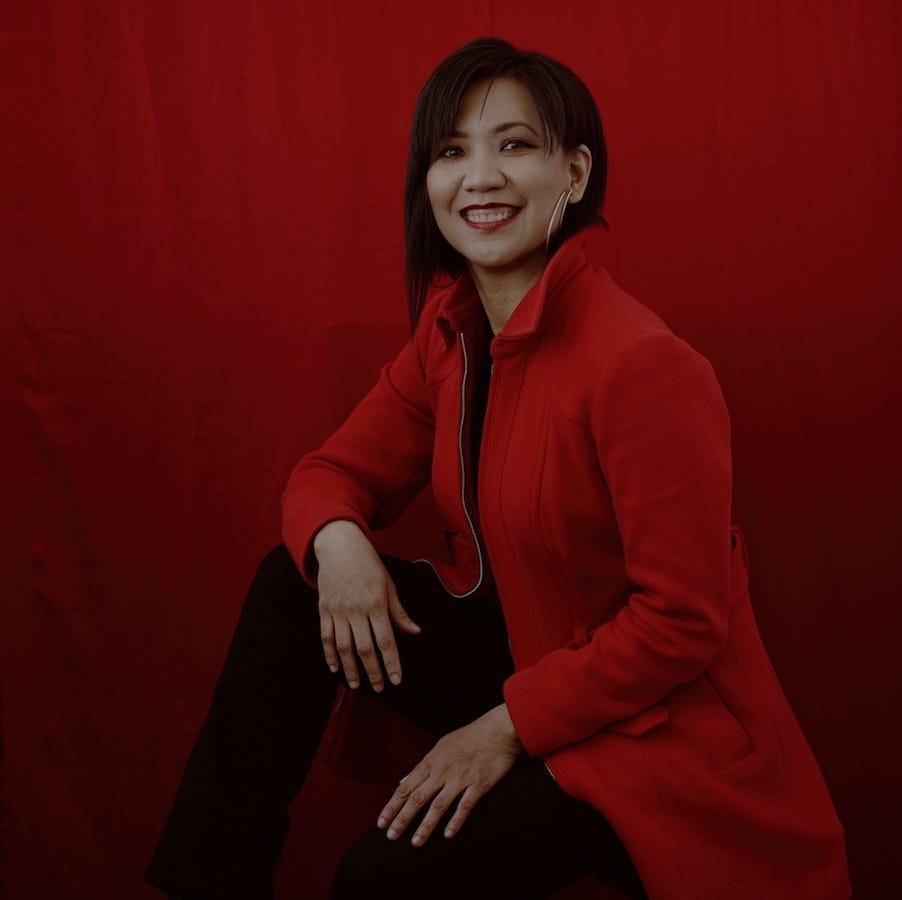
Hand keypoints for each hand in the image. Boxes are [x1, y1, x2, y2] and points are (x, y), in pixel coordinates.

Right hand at [314, 520, 420, 690]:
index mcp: (376, 603)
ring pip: (344, 647)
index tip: (396, 679)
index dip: (391, 662)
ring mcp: (338, 610)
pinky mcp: (324, 609)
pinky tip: (335, 668)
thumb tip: (415, 631)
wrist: (339, 546)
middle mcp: (356, 609)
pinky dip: (330, 654)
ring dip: (350, 668)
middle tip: (378, 688)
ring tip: (356, 684)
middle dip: (373, 671)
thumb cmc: (368, 565)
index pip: (386, 640)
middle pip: (365, 648)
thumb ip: (399, 611)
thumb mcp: (389, 584)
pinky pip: (326, 637)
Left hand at [377, 704, 522, 845]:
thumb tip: (403, 781)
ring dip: (425, 825)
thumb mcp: (440, 746)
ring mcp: (460, 778)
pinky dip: (456, 820)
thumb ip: (422, 766)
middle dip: (402, 819)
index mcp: (431, 762)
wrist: (496, 730)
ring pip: (438, 805)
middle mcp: (442, 771)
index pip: (406, 787)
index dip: (392, 806)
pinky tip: (448, 835)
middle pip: (417, 798)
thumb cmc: (468, 738)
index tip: (381, 822)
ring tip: (415, 843)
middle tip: (391, 836)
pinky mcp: (478, 784)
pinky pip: (465, 805)